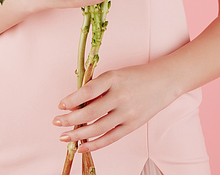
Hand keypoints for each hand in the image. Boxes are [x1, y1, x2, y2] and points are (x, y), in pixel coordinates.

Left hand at [52, 61, 177, 152]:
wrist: (164, 81)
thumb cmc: (135, 76)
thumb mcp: (115, 75)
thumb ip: (98, 88)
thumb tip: (75, 104)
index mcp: (114, 78)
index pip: (88, 91)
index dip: (72, 99)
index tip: (60, 105)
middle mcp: (120, 96)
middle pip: (90, 112)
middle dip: (69, 119)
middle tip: (56, 122)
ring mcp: (127, 113)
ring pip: (97, 128)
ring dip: (77, 134)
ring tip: (64, 136)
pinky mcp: (132, 125)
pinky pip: (110, 138)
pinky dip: (94, 144)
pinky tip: (81, 145)